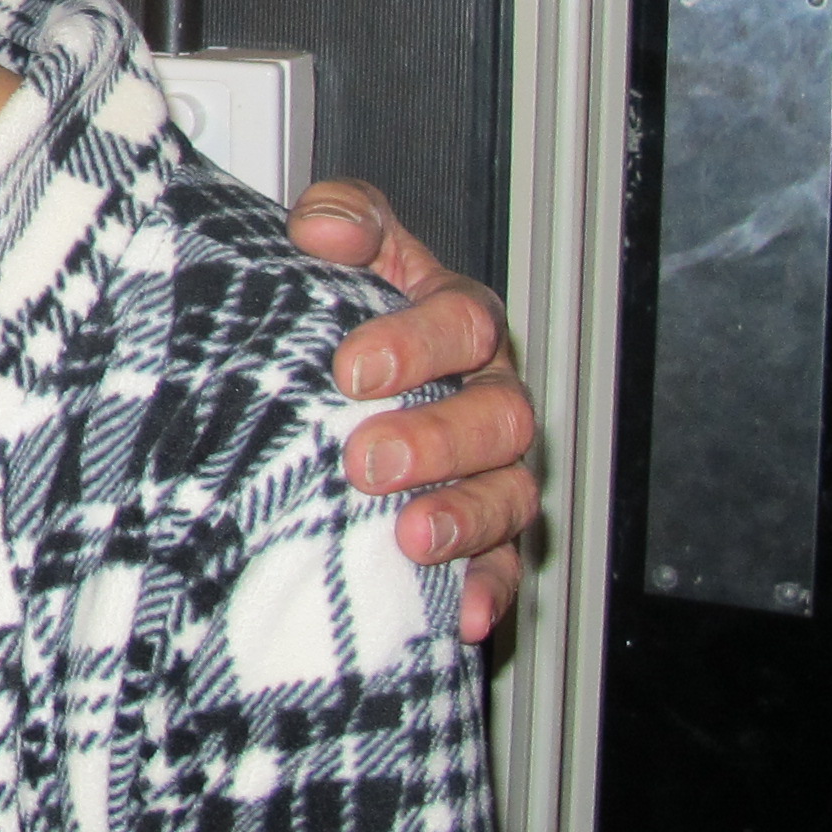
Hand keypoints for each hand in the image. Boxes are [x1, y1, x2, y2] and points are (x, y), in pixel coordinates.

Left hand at [289, 178, 539, 642]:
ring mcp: (490, 470)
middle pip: (499, 415)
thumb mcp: (336, 254)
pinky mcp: (479, 537)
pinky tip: (459, 612)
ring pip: (509, 495)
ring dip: (465, 518)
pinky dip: (486, 589)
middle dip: (437, 438)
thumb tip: (322, 227)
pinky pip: (503, 567)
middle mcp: (486, 395)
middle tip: (367, 458)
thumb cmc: (337, 315)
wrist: (323, 385)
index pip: (463, 321)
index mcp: (457, 323)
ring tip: (412, 536)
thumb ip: (339, 219)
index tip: (351, 368)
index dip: (415, 342)